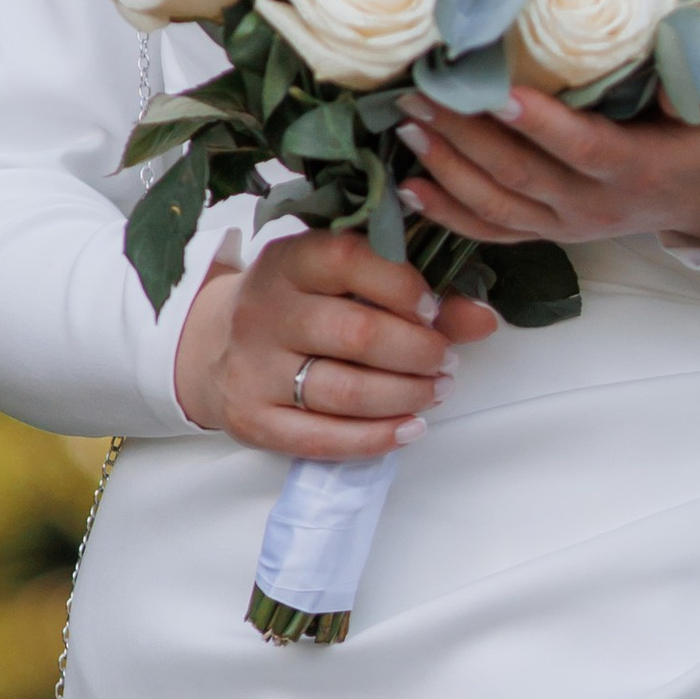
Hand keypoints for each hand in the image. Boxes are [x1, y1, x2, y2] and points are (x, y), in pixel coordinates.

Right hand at [172, 230, 497, 460]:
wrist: (214, 348)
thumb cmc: (300, 306)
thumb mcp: (342, 283)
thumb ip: (415, 295)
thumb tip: (485, 319)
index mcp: (288, 260)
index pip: (348, 259)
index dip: (401, 285)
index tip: (432, 308)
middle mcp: (264, 310)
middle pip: (356, 334)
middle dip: (417, 351)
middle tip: (446, 360)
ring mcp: (253, 368)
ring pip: (344, 391)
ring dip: (406, 395)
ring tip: (435, 390)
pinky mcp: (253, 419)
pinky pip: (323, 439)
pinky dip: (377, 438)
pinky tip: (409, 428)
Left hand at [398, 79, 699, 257]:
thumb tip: (670, 29)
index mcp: (636, 169)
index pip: (580, 148)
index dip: (538, 124)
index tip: (496, 92)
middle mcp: (593, 205)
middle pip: (520, 174)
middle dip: (466, 133)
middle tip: (420, 90)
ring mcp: (568, 223)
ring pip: (497, 203)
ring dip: (446, 165)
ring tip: (406, 122)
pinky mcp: (551, 230)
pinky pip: (493, 230)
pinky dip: (448, 212)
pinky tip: (409, 186)